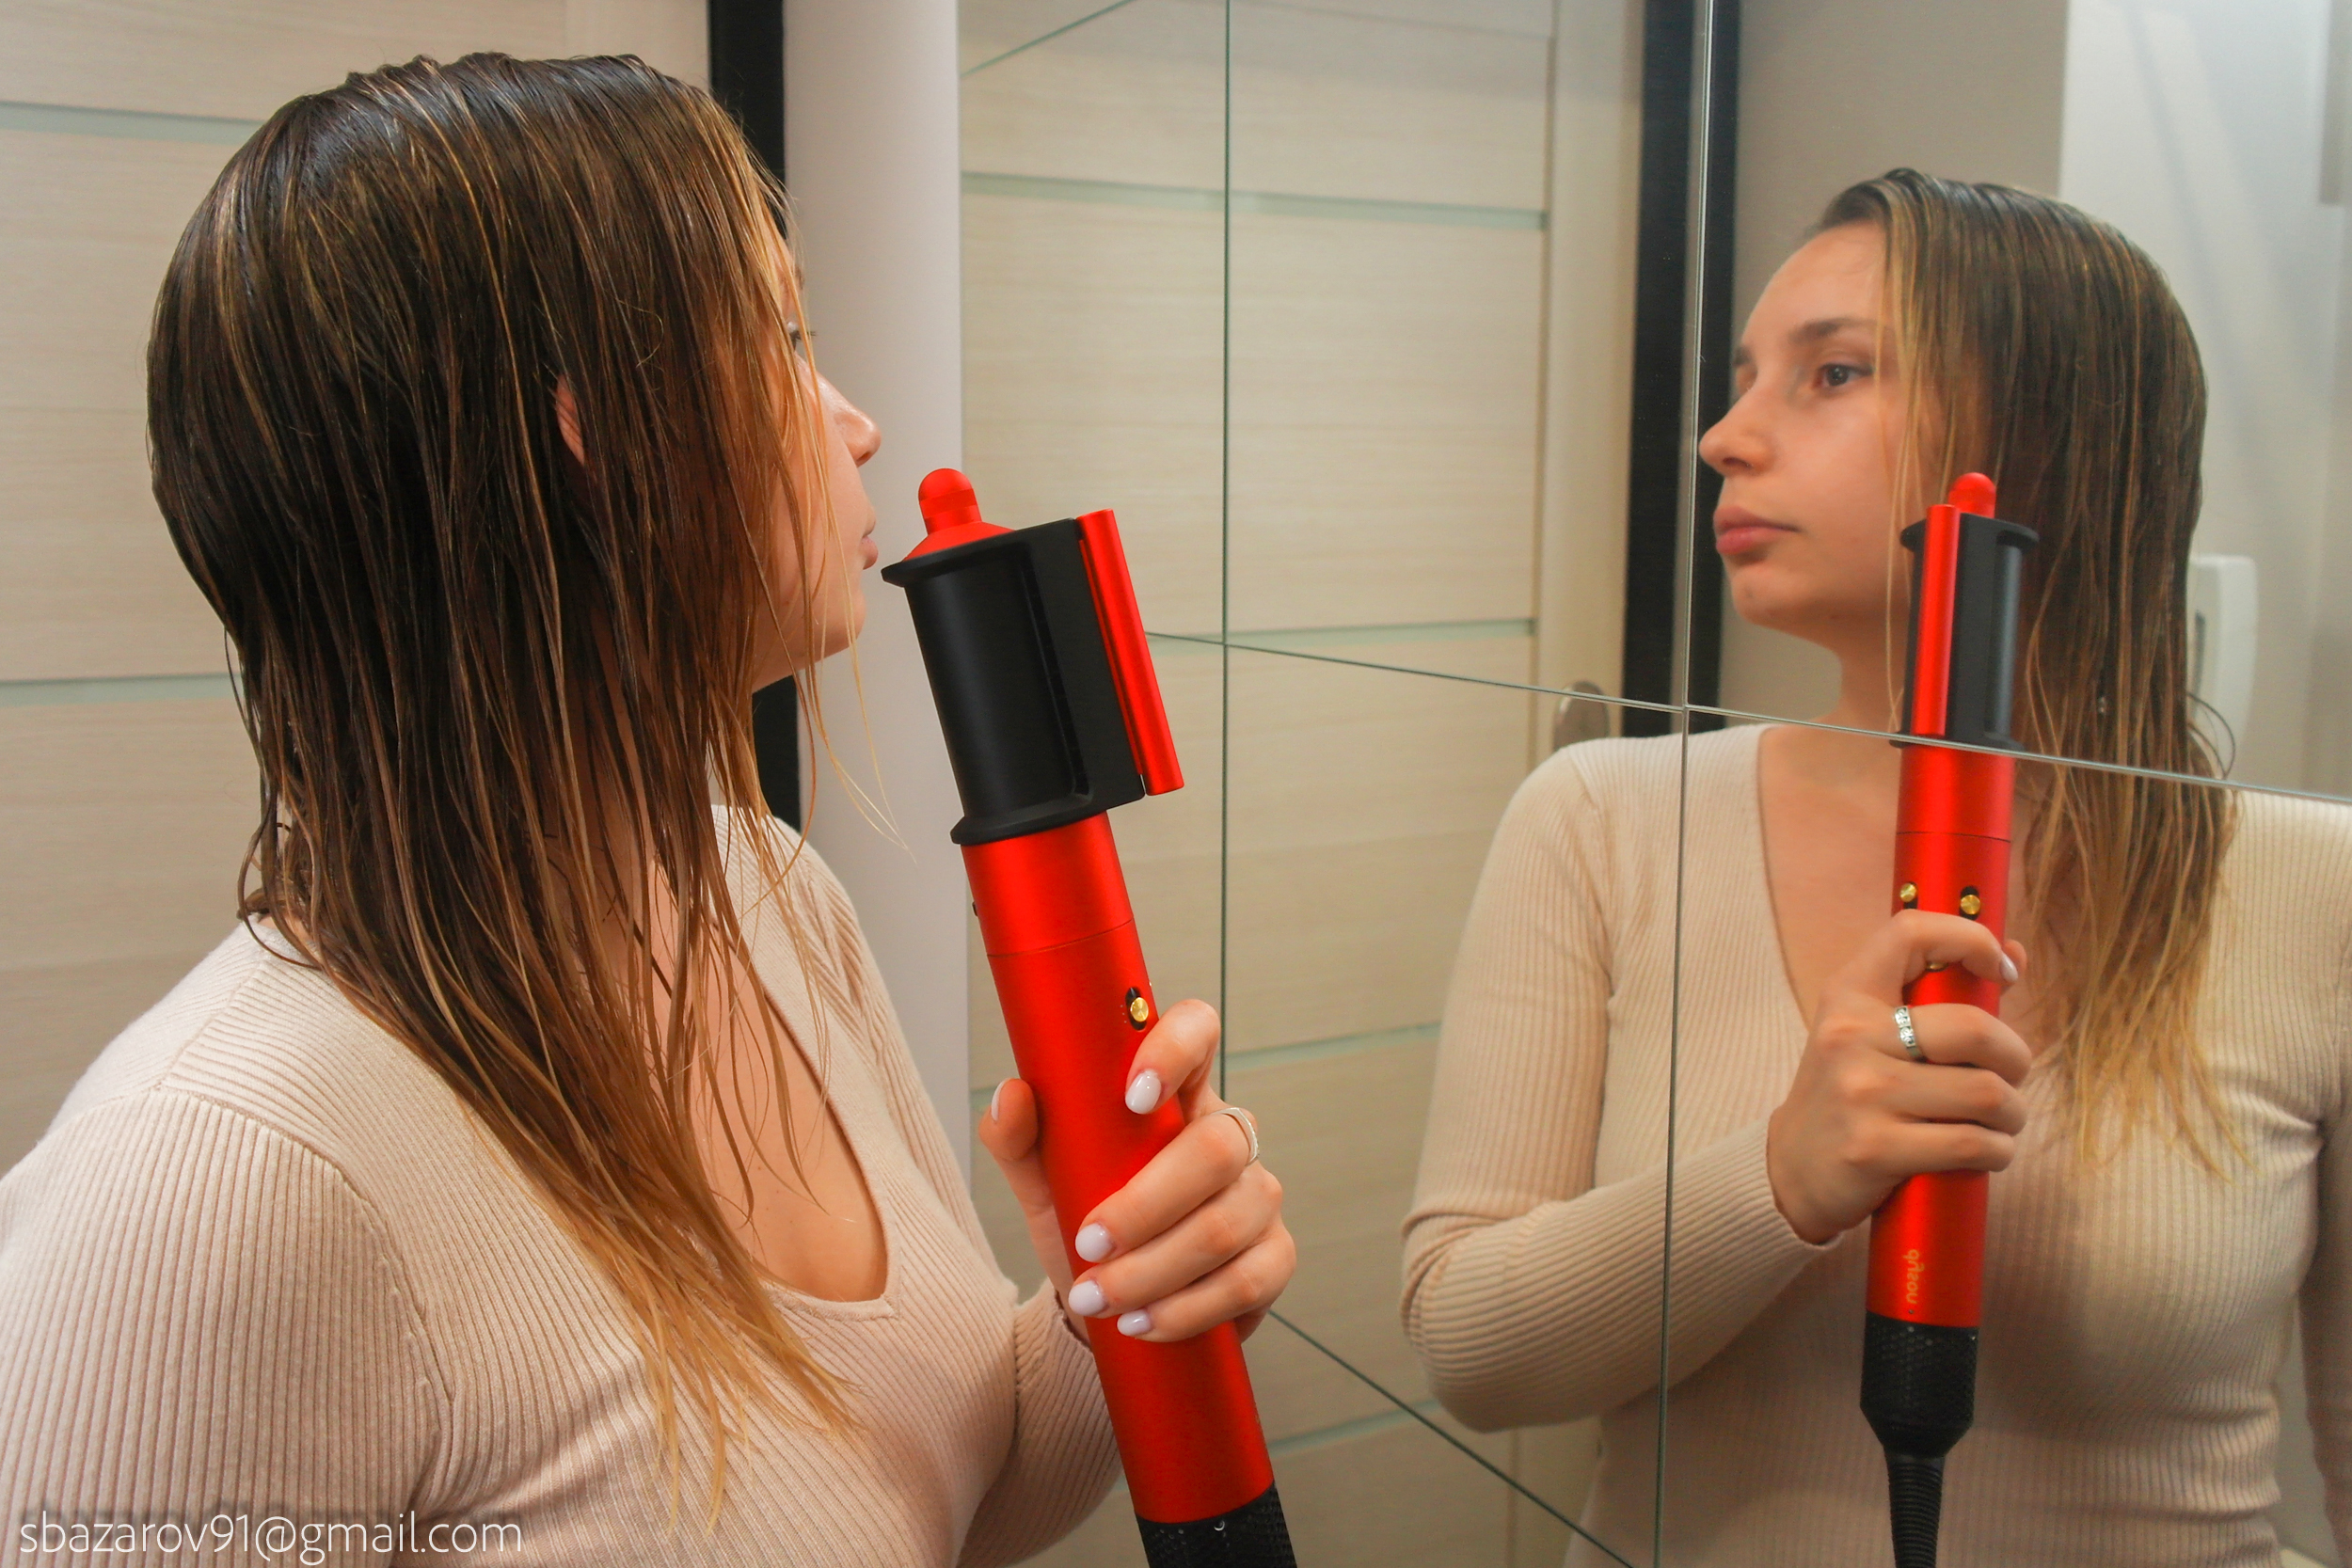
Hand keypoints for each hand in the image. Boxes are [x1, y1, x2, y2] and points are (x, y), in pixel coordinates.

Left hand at [977, 998, 1293, 1341]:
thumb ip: (1019, 1139)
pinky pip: (1244, 1282)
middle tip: (1089, 1241)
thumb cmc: (1085, 1216)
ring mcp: (1258, 1195)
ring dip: (1153, 1269)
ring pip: (1225, 1225)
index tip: (1132, 1095)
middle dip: (1145, 1205)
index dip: (1176, 1049)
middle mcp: (1228, 1135)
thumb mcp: (1043, 1179)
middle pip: (1215, 1148)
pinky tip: (1144, 1322)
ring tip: (1099, 1296)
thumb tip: (1013, 1096)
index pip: (1198, 1032)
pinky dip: (1185, 1309)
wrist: (1111, 1301)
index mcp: (1176, 1094)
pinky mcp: (1273, 1257)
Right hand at [1767, 911, 2033, 1244]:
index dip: (1971, 938)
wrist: (1792, 1167)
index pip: (1911, 932)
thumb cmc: (1850, 1092)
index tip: (2000, 972)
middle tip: (2009, 1077)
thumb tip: (2015, 954)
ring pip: (1985, 1093)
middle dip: (2015, 1059)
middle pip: (1975, 1029)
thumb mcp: (1872, 1031)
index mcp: (1850, 995)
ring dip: (2011, 1114)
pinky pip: (1972, 1144)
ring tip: (1998, 1122)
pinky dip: (1997, 1150)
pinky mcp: (1874, 1149)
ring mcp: (1860, 1093)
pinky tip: (1986, 1151)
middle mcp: (1850, 1036)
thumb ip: (1939, 991)